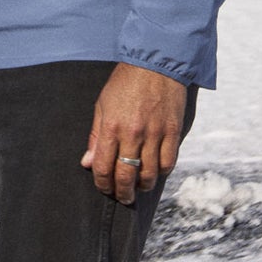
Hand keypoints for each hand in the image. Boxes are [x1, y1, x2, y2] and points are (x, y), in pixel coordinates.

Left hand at [81, 63, 188, 203]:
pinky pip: (168, 162)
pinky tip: (155, 172)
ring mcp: (155, 134)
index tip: (104, 188)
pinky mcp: (173, 131)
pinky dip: (161, 172)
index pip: (103, 168)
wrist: (156, 63)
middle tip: (123, 198)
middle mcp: (133, 134)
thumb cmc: (125, 83)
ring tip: (139, 187)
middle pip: (126, 176)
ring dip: (143, 186)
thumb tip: (88, 162)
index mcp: (112, 127)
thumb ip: (96, 136)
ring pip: (149, 174)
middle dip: (123, 193)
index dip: (103, 184)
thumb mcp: (102, 105)